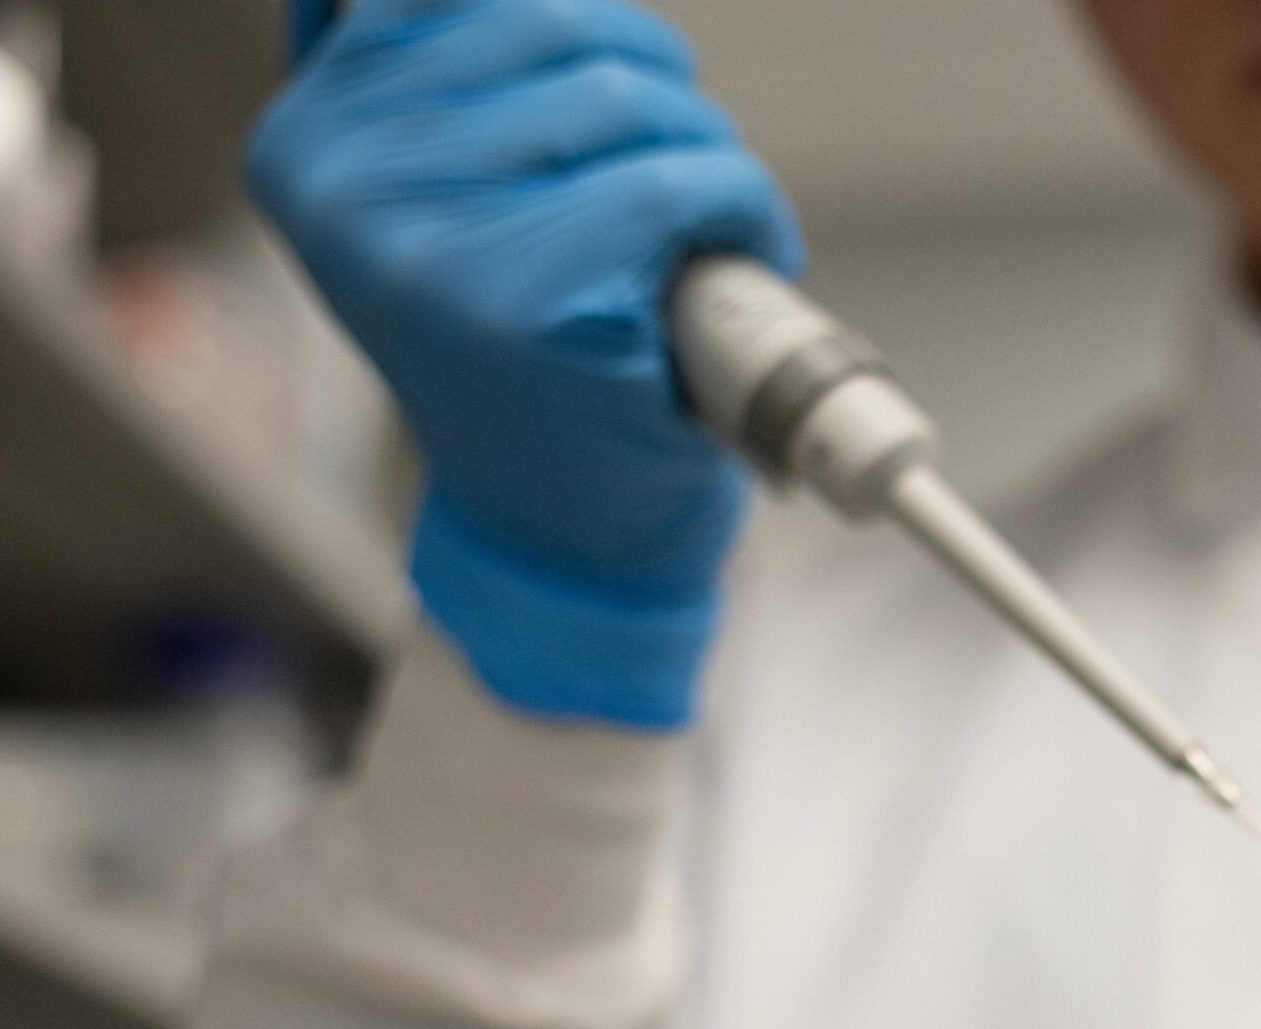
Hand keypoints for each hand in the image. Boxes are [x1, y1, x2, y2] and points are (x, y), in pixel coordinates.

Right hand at [250, 0, 803, 725]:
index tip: (619, 104)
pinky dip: (744, 206)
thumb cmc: (528, 369)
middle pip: (556, 31)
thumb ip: (459, 92)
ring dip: (706, 152)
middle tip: (683, 175)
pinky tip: (746, 251)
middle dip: (655, 92)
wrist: (559, 540)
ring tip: (706, 224)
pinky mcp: (530, 298)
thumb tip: (532, 5)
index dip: (578, 33)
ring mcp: (431, 243)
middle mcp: (346, 183)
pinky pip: (678, 182)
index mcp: (310, 143)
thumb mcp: (449, 213)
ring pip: (627, 99)